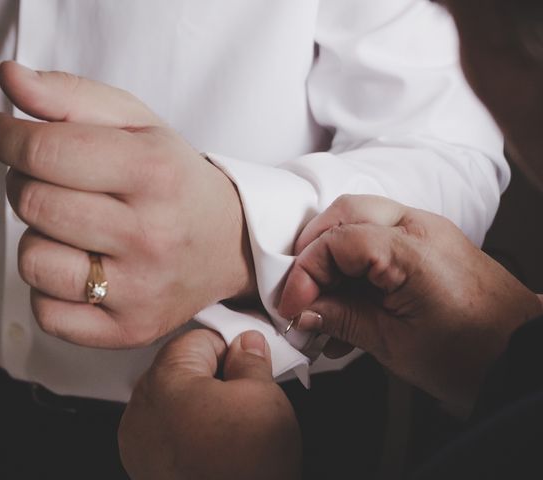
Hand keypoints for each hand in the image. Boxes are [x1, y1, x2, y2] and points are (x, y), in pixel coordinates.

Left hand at [0, 62, 256, 347]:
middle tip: (50, 179)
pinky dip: (49, 288)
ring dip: (38, 237)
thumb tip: (8, 78)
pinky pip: (47, 313)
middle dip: (24, 183)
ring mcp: (141, 290)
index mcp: (155, 173)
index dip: (5, 137)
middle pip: (33, 204)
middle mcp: (150, 235)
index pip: (44, 151)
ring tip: (73, 229)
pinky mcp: (129, 330)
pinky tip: (80, 268)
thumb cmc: (175, 178)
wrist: (228, 244)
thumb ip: (70, 95)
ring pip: (33, 261)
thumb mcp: (138, 124)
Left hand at [119, 329, 300, 479]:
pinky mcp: (143, 466)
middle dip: (215, 375)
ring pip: (175, 399)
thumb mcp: (265, 397)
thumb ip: (252, 359)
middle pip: (182, 368)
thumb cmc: (245, 473)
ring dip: (201, 403)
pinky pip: (167, 430)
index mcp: (165, 380)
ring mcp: (138, 441)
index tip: (248, 358)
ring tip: (231, 427)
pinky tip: (215, 446)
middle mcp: (141, 408)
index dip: (230, 347)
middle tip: (245, 394)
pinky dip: (188, 430)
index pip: (198, 338)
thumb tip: (248, 345)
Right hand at [278, 194, 542, 414]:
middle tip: (301, 289)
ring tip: (322, 301)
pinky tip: (346, 304)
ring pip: (359, 220)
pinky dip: (354, 262)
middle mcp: (419, 228)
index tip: (291, 306)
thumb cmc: (470, 356)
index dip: (305, 272)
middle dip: (314, 249)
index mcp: (412, 252)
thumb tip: (302, 309)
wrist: (521, 359)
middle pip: (345, 213)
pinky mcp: (427, 244)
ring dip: (332, 254)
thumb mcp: (394, 344)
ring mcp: (425, 231)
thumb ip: (342, 318)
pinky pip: (378, 238)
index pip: (337, 241)